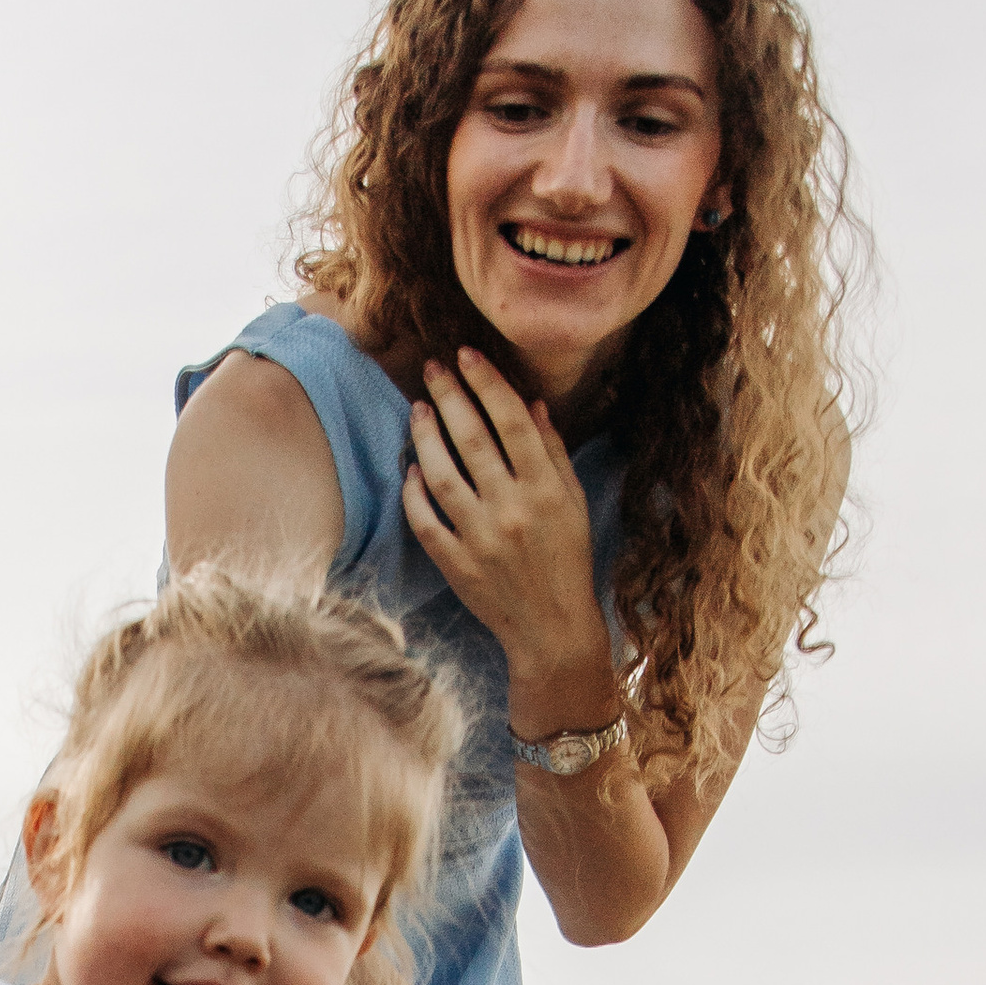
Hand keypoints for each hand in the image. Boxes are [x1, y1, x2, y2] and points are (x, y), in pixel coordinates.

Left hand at [399, 351, 608, 702]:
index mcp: (546, 490)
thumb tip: (532, 404)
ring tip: (419, 409)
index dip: (487, 382)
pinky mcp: (457, 566)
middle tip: (432, 368)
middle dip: (449, 396)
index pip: (512, 421)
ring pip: (442, 475)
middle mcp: (513, 510)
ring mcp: (481, 539)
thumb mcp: (574, 504)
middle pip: (473, 439)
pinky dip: (414, 493)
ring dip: (426, 437)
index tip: (466, 354)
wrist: (552, 630)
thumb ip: (553, 453)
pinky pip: (426, 522)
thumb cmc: (568, 561)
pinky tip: (411, 469)